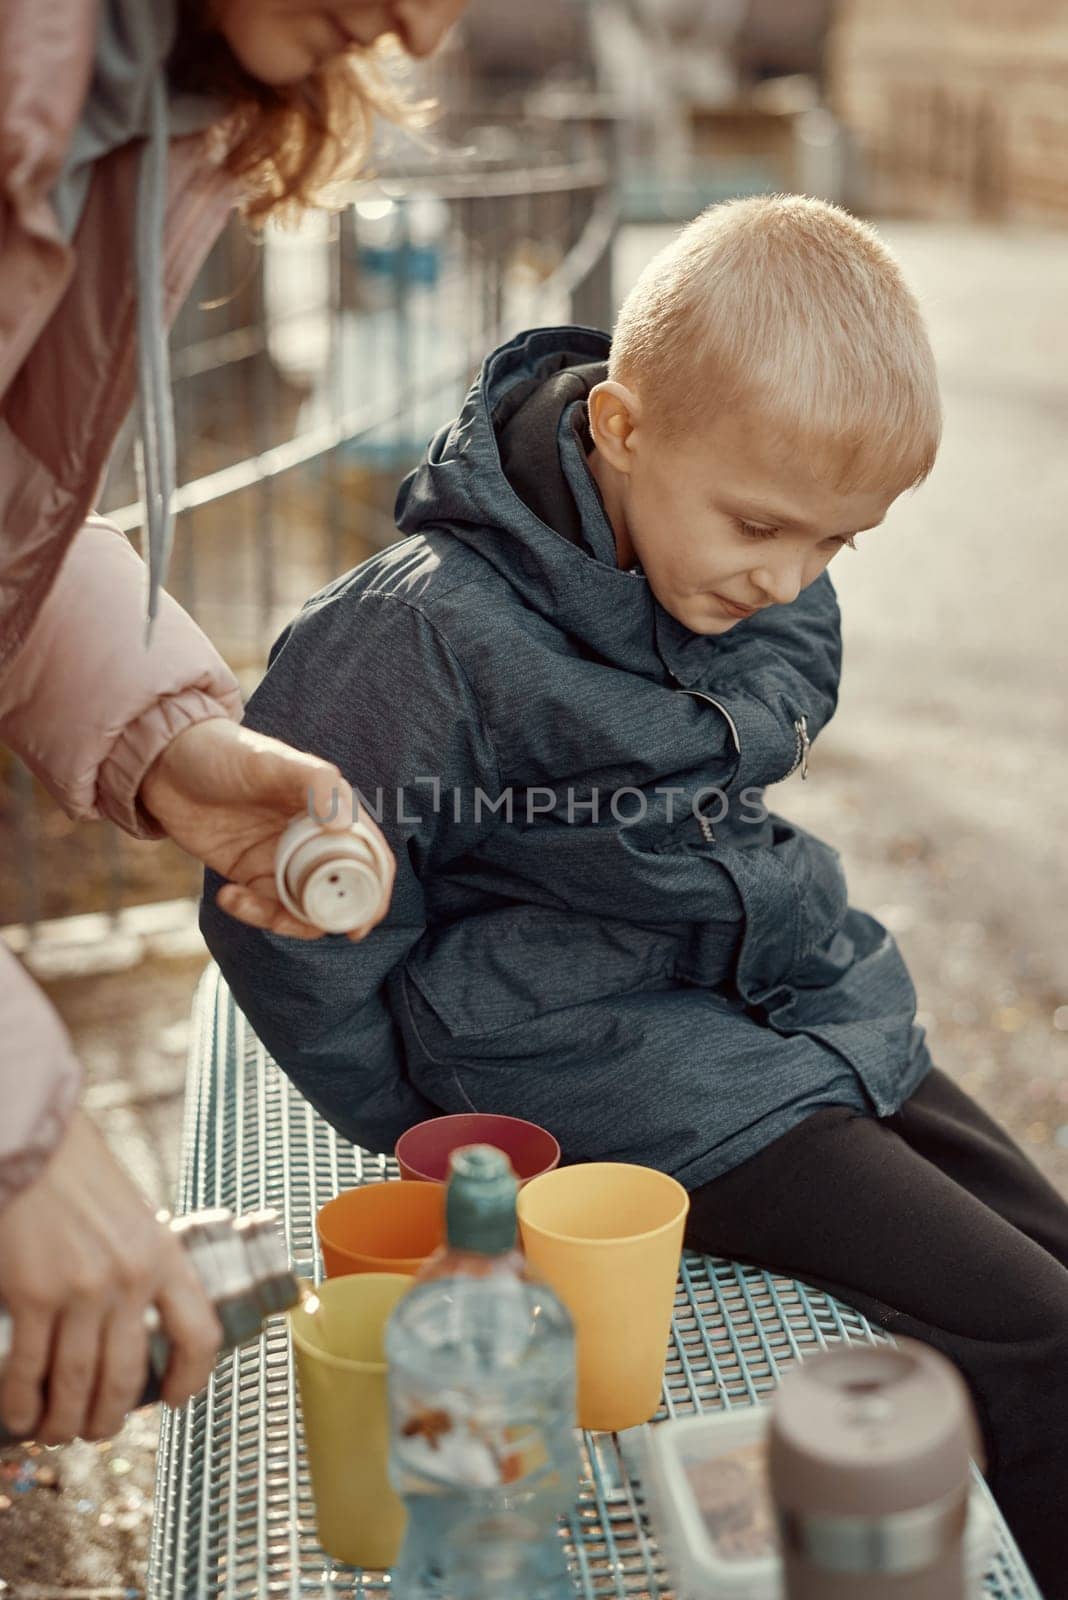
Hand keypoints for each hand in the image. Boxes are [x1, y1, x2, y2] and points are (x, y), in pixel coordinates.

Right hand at [0, 1111, 220, 1442]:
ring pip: (75, 1385)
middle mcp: (129, 1279)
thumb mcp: (133, 1216)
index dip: (193, 1378)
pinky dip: (21, 1404)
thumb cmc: (79, 1174)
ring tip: (53, 1431)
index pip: (199, 1334)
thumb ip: (140, 1263)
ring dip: (63, 1421)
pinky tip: (18, 1415)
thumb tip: (135, 1318)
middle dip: (108, 1417)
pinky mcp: (33, 1296)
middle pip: (127, 1377)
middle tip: (93, 1430)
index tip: (176, 1400)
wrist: (34, 1142)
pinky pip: (28, 1371)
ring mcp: (81, 1291)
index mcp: (163, 1256)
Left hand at [139, 718, 395, 939]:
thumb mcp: (270, 761)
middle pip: (338, 891)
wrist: (164, 763)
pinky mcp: (250, 874)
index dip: (374, 891)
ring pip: (301, 908)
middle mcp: (313, 838)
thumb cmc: (223, 751)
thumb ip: (314, 784)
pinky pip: (263, 907)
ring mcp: (281, 859)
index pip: (369, 855)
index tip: (361, 922)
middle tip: (296, 924)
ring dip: (281, 920)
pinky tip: (226, 895)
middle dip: (325, 918)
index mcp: (331, 809)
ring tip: (246, 903)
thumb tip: (346, 824)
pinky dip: (250, 912)